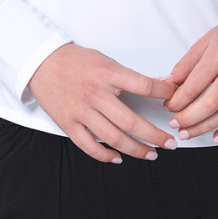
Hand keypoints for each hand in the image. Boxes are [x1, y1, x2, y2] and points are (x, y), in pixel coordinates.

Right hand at [27, 43, 180, 163]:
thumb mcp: (105, 61)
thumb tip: (160, 86)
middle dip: (155, 136)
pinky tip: (118, 158)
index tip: (176, 101)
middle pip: (131, 121)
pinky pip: (89, 145)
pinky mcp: (68, 123)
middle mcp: (95, 93)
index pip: (144, 86)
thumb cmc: (76, 60)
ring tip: (151, 154)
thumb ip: (129, 76)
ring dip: (136, 150)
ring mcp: (81, 110)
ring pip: (114, 138)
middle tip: (171, 143)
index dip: (164, 95)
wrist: (41, 62)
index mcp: (108, 73)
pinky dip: (105, 155)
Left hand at [163, 11, 217, 142]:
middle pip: (211, 103)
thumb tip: (167, 83)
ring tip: (188, 133)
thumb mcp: (205, 41)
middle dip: (189, 118)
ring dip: (204, 127)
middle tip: (175, 124)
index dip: (178, 101)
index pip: (194, 85)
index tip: (168, 107)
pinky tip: (216, 136)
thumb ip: (185, 64)